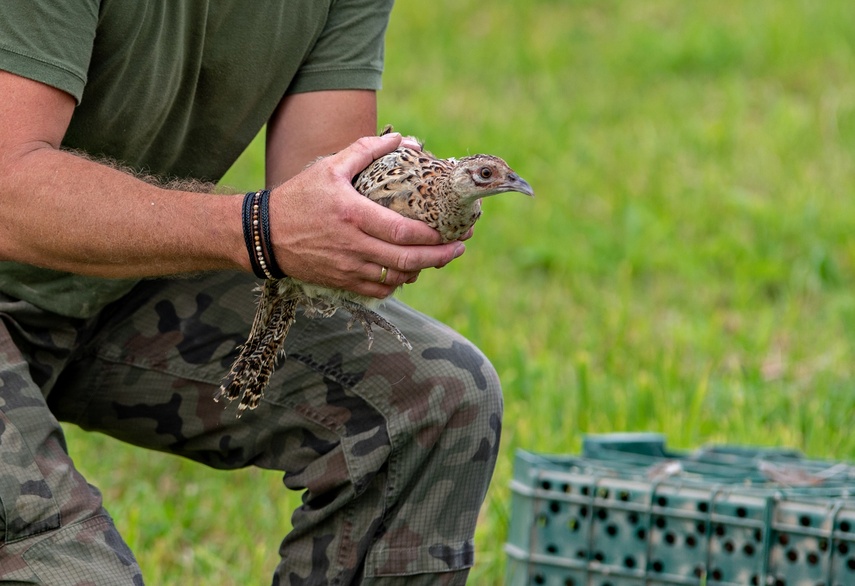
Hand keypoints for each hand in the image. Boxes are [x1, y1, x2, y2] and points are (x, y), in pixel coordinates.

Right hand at [267, 132, 464, 297]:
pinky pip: (377, 291)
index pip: (403, 232)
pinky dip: (397, 284)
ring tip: (436, 258)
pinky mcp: (340, 281)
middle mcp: (352, 245)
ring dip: (419, 271)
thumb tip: (401, 140)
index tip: (451, 232)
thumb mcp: (329, 167)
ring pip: (394, 278)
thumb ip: (365, 150)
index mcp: (353, 214)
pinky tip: (406, 272)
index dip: (432, 236)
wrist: (263, 234)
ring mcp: (346, 267)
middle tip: (457, 249)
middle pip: (406, 260)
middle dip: (438, 257)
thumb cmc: (298, 197)